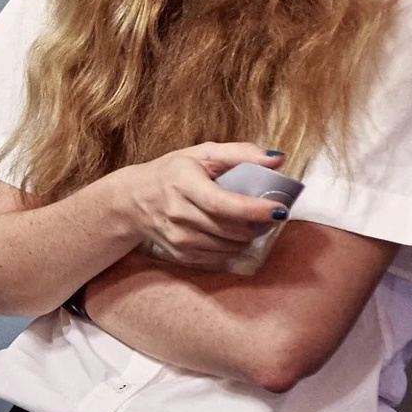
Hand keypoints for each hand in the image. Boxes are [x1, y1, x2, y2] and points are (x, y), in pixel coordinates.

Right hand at [111, 143, 283, 268]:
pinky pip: (221, 257)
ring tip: (252, 221)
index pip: (221, 204)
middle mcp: (178, 214)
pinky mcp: (181, 255)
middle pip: (230, 228)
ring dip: (249, 236)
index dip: (253, 209)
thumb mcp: (202, 154)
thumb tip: (278, 159)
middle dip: (259, 224)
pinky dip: (235, 246)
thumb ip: (241, 153)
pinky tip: (233, 232)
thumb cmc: (172, 172)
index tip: (279, 209)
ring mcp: (178, 238)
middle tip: (271, 213)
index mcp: (182, 183)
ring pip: (230, 246)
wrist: (132, 200)